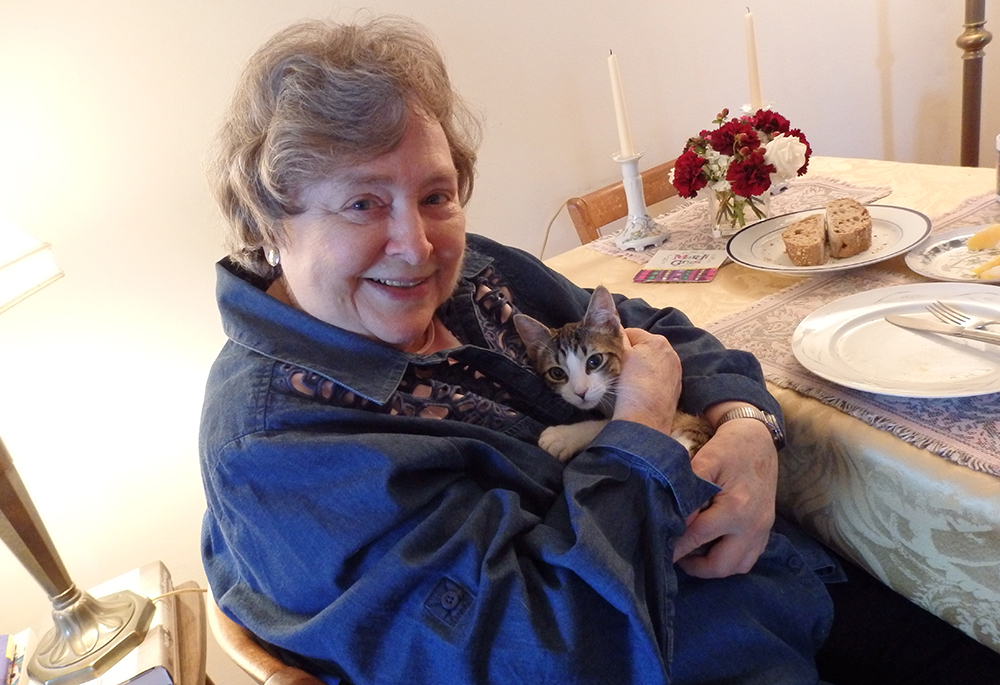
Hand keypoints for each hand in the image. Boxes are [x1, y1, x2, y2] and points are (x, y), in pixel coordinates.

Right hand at [611, 328, 681, 433]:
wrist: (645, 419)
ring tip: (627, 381)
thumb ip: (617, 338)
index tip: (606, 355)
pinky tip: (639, 389)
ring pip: (651, 362)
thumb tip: (614, 324)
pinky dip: (648, 379)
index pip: (631, 333)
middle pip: (643, 347)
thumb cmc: (630, 386)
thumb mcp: (619, 357)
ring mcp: (675, 371)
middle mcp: (670, 353)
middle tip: (616, 369)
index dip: (616, 343)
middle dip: (630, 354)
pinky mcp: (676, 387)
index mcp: (656, 341)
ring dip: (639, 367)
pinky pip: (658, 376)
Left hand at [672, 416, 776, 577]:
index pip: (698, 536)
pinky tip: (713, 550)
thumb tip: (676, 519)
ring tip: (692, 557)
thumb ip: (690, 489)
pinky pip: (748, 559)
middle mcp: (752, 525)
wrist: (759, 440)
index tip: (659, 551)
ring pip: (737, 567)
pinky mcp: (766, 531)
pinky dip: (729, 561)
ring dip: (713, 568)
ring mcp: (762, 531)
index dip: (676, 547)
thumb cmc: (729, 448)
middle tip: (674, 557)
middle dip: (695, 567)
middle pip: (720, 564)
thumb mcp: (706, 461)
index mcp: (736, 508)